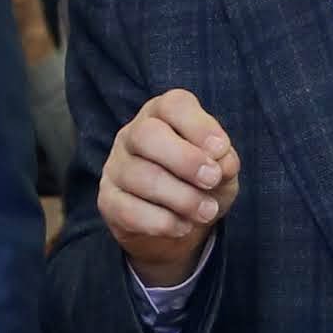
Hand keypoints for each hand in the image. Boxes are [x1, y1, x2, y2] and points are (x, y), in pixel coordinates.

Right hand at [99, 88, 242, 288]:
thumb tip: (222, 164)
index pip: (173, 106)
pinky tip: (183, 226)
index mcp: (163, 115)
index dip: (198, 126)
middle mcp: (133, 134)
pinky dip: (162, 222)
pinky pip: (128, 210)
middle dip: (185, 160)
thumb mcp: (222, 169)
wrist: (180, 224)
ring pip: (140, 176)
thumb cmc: (200, 183)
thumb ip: (225, 162)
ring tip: (207, 211)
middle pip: (146, 135)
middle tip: (212, 180)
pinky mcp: (107, 200)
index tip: (221, 150)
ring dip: (181, 198)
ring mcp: (115, 167)